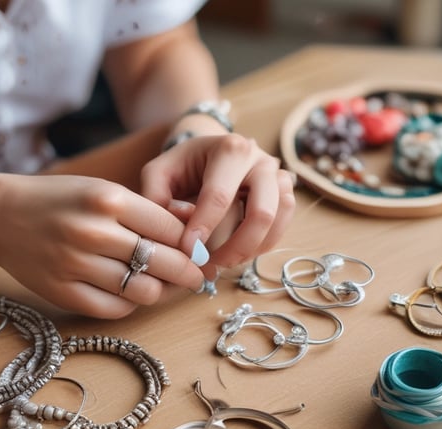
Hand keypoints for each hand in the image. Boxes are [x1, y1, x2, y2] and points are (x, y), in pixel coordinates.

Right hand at [0, 174, 206, 318]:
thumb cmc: (57, 200)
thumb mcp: (101, 191)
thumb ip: (145, 212)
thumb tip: (192, 231)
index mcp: (108, 199)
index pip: (171, 229)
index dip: (192, 245)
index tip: (200, 254)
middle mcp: (94, 232)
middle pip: (164, 262)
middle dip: (188, 273)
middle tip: (194, 277)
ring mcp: (76, 265)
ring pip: (143, 291)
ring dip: (159, 291)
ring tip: (159, 285)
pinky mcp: (63, 292)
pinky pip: (115, 309)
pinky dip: (130, 304)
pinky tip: (130, 292)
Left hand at [140, 134, 295, 274]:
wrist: (208, 154)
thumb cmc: (182, 167)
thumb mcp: (158, 174)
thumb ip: (157, 198)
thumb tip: (178, 230)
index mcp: (229, 149)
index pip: (220, 196)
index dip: (204, 228)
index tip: (189, 252)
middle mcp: (261, 161)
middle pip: (261, 213)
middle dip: (235, 247)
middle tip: (209, 265)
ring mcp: (278, 177)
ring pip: (276, 222)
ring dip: (250, 250)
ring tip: (222, 262)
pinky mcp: (284, 195)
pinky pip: (282, 228)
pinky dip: (261, 246)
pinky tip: (237, 254)